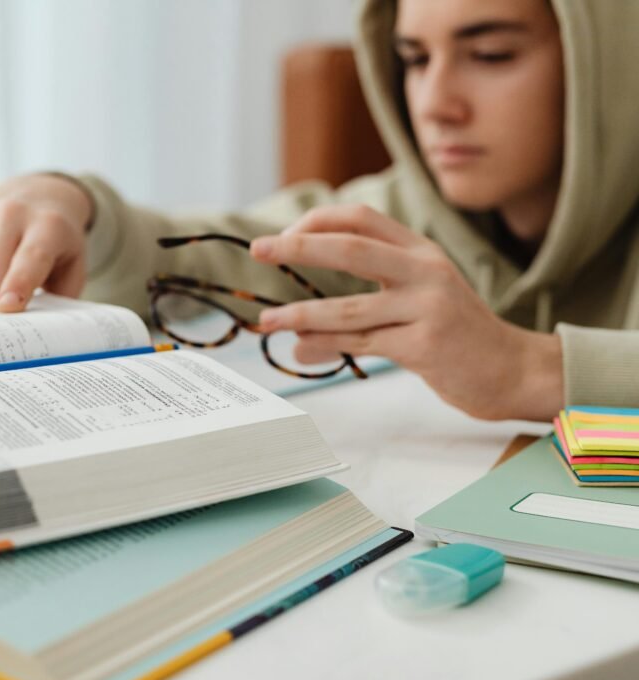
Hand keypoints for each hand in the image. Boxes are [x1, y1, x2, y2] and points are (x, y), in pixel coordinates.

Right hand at [0, 174, 93, 311]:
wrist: (39, 194)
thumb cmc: (59, 244)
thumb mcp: (74, 267)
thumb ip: (58, 299)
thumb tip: (30, 330)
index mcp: (48, 225)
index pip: (28, 260)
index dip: (16, 286)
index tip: (6, 307)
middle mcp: (10, 213)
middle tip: (12, 309)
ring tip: (5, 279)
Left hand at [250, 205, 562, 420]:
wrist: (512, 370)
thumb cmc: (454, 336)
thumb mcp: (411, 308)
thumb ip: (357, 314)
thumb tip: (296, 340)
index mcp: (420, 251)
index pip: (359, 218)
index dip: (316, 222)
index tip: (282, 238)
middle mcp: (426, 271)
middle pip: (350, 249)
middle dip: (298, 248)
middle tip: (258, 250)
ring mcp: (428, 307)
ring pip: (350, 308)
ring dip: (300, 313)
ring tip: (267, 321)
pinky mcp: (427, 345)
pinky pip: (363, 343)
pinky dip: (327, 345)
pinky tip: (302, 348)